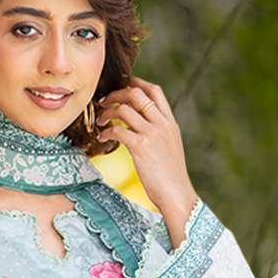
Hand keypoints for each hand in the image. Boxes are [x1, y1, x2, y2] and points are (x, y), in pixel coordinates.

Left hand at [95, 77, 196, 237]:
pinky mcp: (141, 147)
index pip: (155, 91)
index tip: (122, 85)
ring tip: (100, 121)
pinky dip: (106, 132)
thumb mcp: (170, 147)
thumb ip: (158, 132)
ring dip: (107, 112)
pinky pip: (117, 130)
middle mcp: (162, 124)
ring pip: (124, 109)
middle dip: (116, 93)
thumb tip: (139, 125)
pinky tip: (102, 138)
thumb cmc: (171, 176)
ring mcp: (152, 134)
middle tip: (104, 101)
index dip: (136, 83)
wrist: (177, 194)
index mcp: (170, 122)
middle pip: (136, 94)